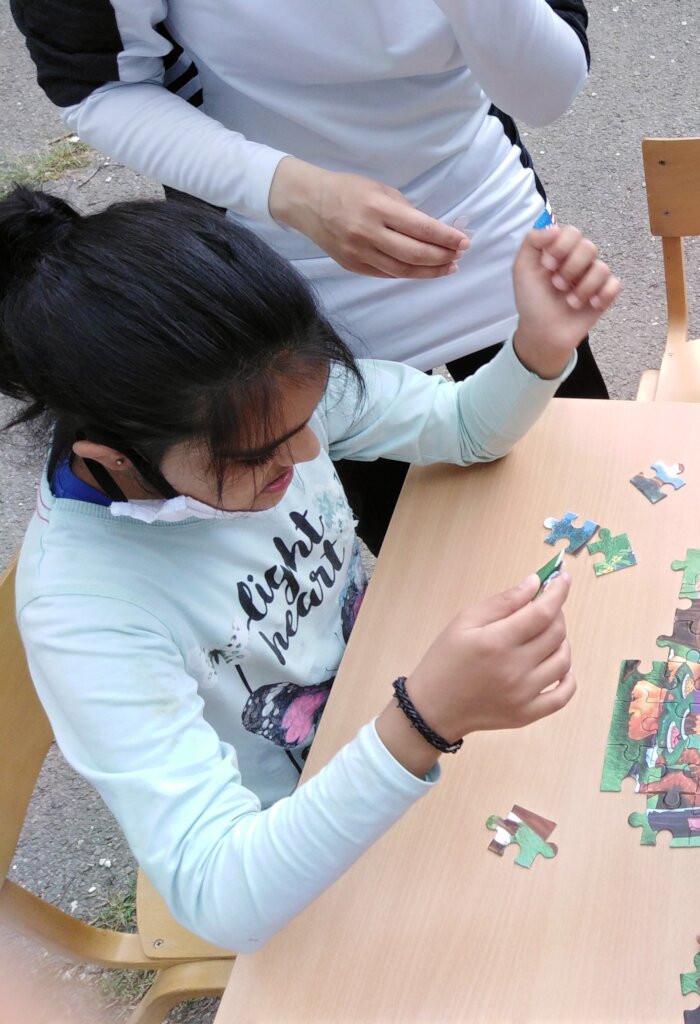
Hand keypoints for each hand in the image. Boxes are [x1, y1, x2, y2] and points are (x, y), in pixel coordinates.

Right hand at [268, 156, 469, 278]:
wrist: (309, 203)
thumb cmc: (347, 190)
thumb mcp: (380, 189)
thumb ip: (405, 211)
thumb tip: (432, 230)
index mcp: (378, 208)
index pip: (422, 228)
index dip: (446, 238)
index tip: (463, 242)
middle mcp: (369, 233)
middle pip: (415, 254)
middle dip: (442, 257)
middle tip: (458, 256)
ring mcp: (360, 253)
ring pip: (402, 270)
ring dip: (429, 271)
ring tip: (447, 268)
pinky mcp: (353, 266)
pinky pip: (386, 274)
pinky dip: (407, 273)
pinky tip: (422, 271)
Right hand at [376, 573, 574, 776]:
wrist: (432, 708)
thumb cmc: (445, 659)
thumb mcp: (464, 621)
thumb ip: (502, 601)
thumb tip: (534, 584)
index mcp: (496, 642)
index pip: (543, 612)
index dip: (558, 592)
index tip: (564, 577)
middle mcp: (514, 669)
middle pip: (556, 634)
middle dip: (557, 613)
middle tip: (545, 607)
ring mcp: (523, 695)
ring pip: (563, 661)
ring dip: (561, 641)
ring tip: (546, 635)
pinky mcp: (527, 715)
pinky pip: (563, 695)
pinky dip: (569, 677)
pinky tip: (558, 665)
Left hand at [512, 224, 620, 379]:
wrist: (542, 333)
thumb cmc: (532, 301)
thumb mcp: (522, 269)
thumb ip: (532, 242)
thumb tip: (554, 227)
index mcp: (560, 251)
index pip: (572, 233)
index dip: (562, 247)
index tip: (547, 265)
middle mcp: (578, 261)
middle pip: (589, 247)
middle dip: (571, 268)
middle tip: (557, 285)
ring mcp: (592, 277)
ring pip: (602, 268)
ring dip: (582, 288)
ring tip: (569, 301)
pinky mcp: (604, 294)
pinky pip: (615, 284)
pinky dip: (602, 295)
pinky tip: (590, 305)